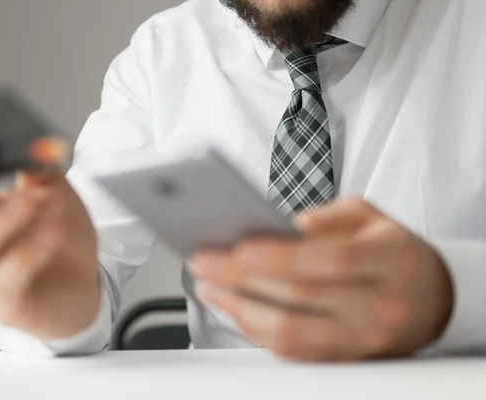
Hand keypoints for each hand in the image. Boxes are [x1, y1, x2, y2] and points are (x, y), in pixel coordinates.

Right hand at [0, 159, 99, 339]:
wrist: (83, 288)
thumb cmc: (61, 241)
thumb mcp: (57, 198)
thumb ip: (41, 174)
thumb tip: (32, 148)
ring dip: (2, 221)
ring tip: (33, 200)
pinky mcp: (5, 307)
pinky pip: (6, 282)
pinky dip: (27, 254)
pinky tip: (51, 234)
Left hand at [190, 198, 453, 361]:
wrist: (431, 297)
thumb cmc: (394, 250)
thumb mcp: (371, 216)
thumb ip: (329, 217)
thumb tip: (285, 227)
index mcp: (390, 260)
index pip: (329, 261)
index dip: (278, 256)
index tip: (235, 248)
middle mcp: (379, 306)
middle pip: (300, 298)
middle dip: (241, 280)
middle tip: (204, 263)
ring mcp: (363, 339)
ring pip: (291, 334)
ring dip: (240, 311)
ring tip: (210, 287)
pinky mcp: (346, 358)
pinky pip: (294, 352)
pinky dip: (256, 332)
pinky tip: (235, 309)